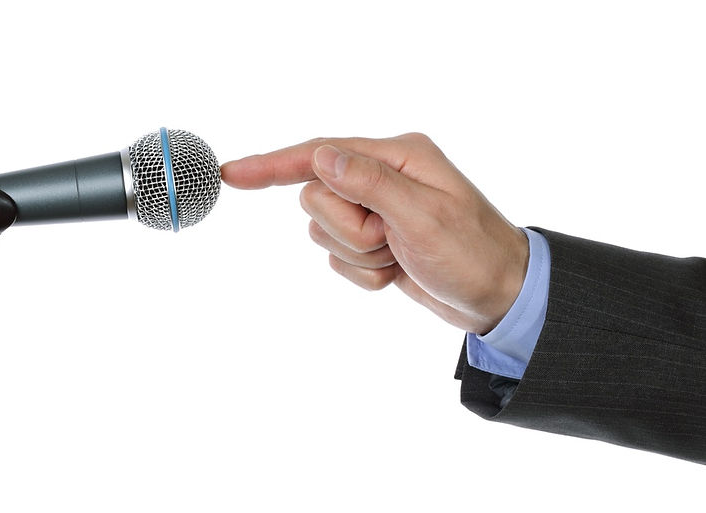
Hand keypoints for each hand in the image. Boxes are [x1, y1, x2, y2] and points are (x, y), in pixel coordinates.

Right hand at [220, 133, 528, 334]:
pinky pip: (338, 259)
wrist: (498, 297)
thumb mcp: (423, 216)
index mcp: (397, 156)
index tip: (232, 174)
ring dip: (359, 255)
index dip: (272, 166)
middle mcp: (382, 177)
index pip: (319, 155)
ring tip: (399, 257)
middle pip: (317, 199)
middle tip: (390, 241)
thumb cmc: (472, 253)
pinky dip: (364, 274)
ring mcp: (376, 210)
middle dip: (348, 231)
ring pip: (323, 233)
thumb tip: (320, 155)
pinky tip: (397, 272)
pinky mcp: (373, 240)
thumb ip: (369, 182)